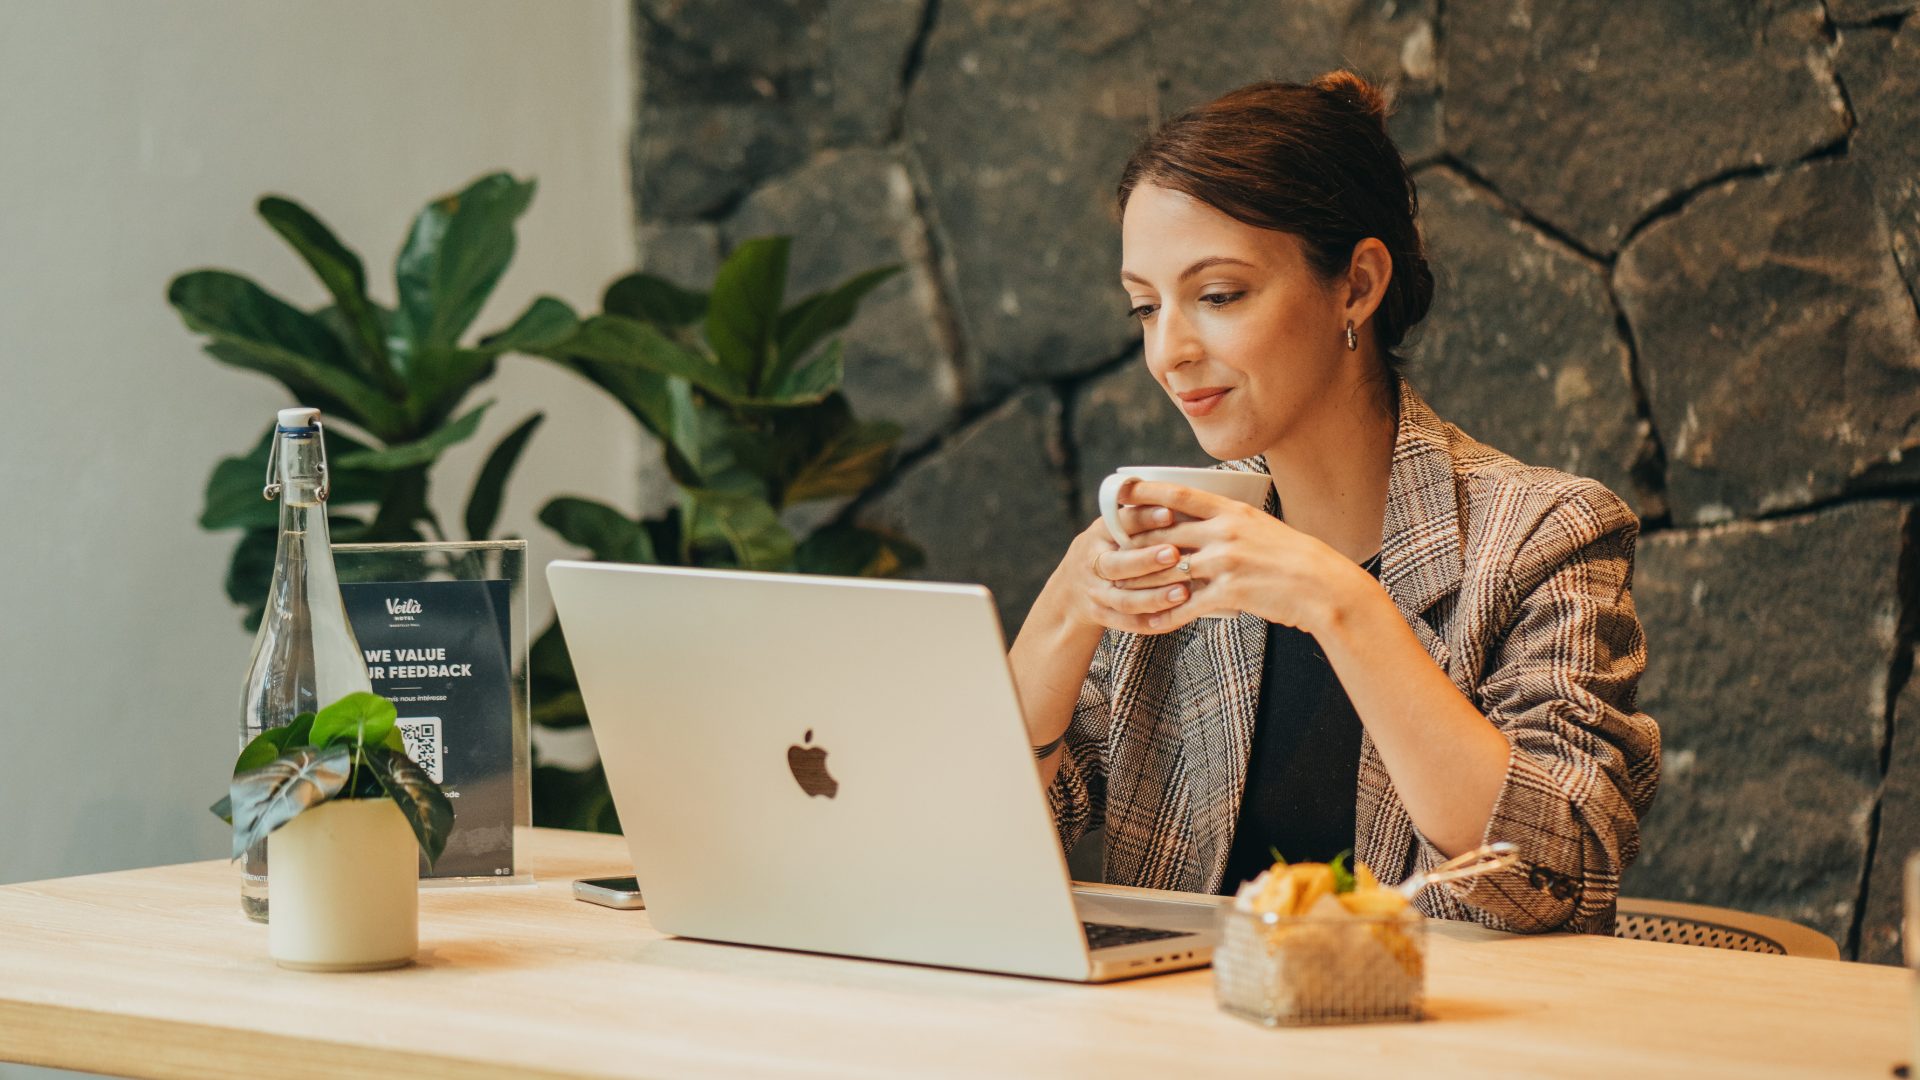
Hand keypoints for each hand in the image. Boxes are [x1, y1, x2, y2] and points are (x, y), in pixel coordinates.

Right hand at [1046, 508, 1196, 634]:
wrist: (1073, 588)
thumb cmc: (1109, 548)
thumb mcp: (1114, 528)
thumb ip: (1139, 516)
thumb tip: (1182, 498)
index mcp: (1099, 534)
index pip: (1121, 523)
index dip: (1144, 518)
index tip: (1169, 513)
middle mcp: (1093, 563)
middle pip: (1117, 565)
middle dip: (1146, 560)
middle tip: (1174, 555)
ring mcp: (1096, 593)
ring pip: (1124, 600)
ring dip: (1154, 597)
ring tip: (1182, 592)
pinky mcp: (1103, 616)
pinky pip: (1128, 623)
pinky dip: (1151, 623)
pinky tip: (1176, 617)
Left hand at [1115, 480, 1382, 633]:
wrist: (1325, 587)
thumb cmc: (1295, 557)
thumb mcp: (1261, 527)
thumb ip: (1228, 524)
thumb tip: (1199, 523)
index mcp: (1233, 511)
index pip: (1180, 495)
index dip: (1146, 491)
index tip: (1121, 487)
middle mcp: (1225, 532)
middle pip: (1164, 533)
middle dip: (1132, 540)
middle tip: (1108, 544)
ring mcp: (1226, 562)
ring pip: (1168, 570)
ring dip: (1141, 581)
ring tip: (1118, 588)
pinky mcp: (1229, 592)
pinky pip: (1186, 605)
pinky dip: (1166, 616)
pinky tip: (1152, 623)